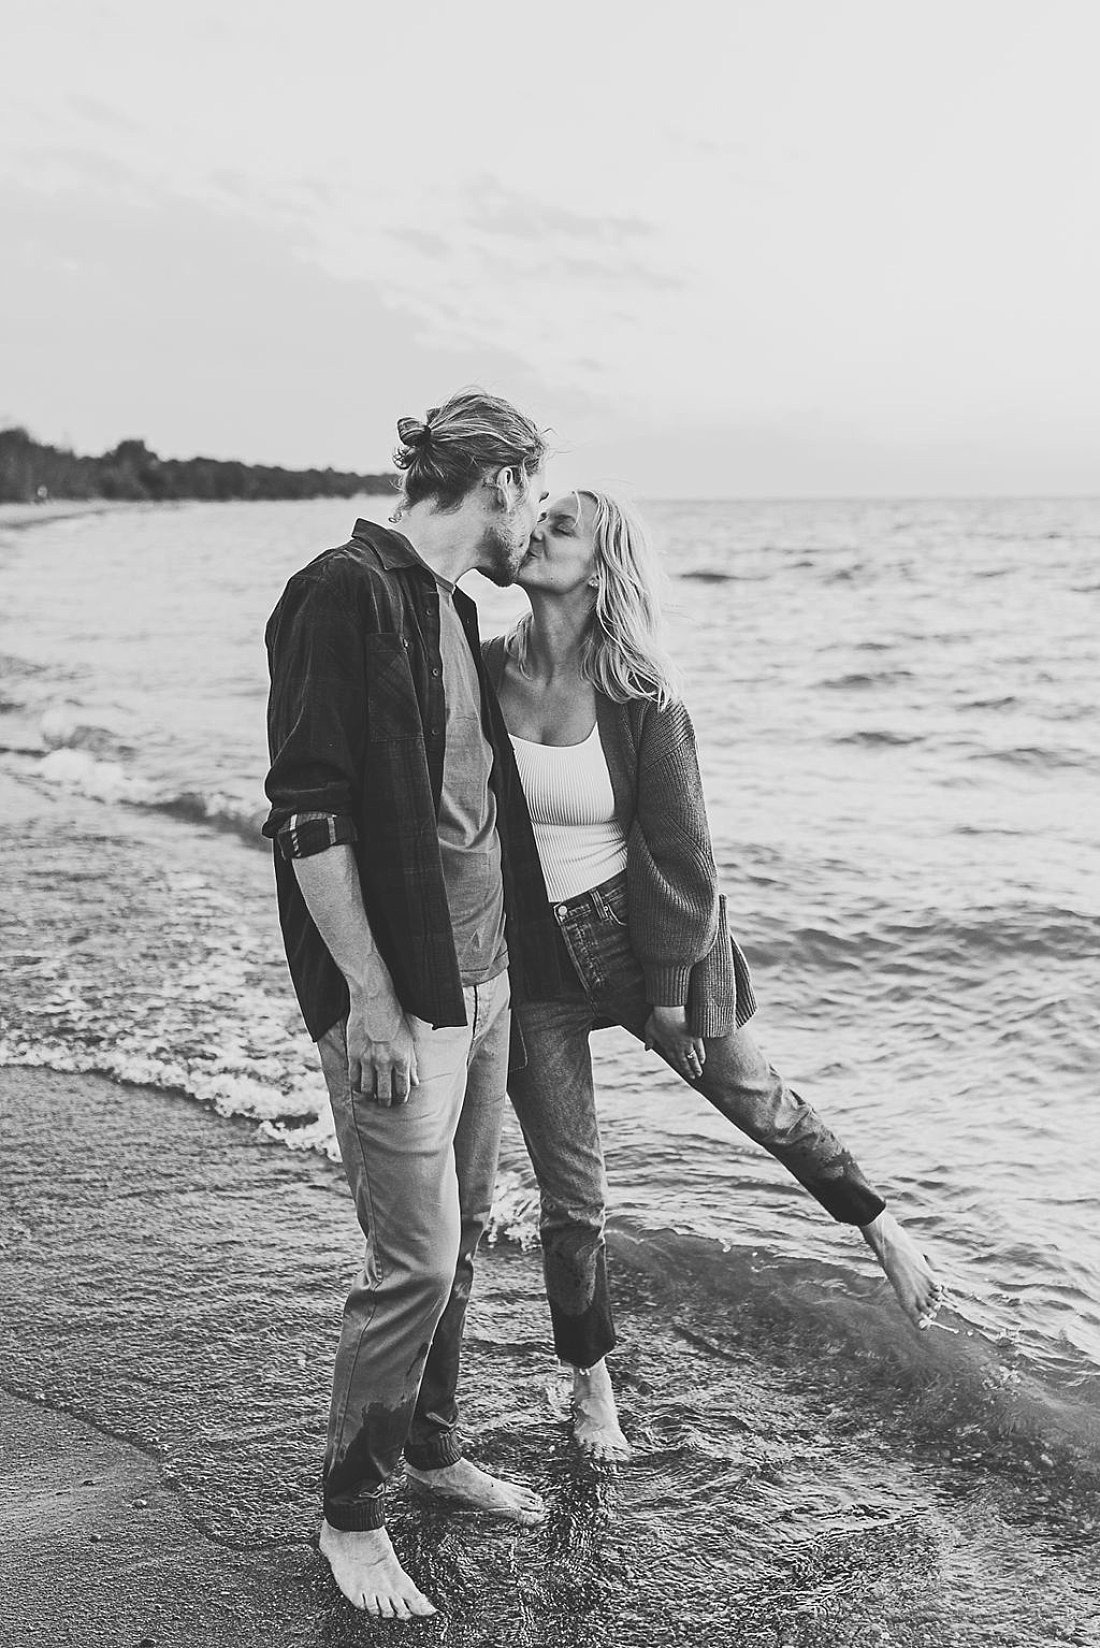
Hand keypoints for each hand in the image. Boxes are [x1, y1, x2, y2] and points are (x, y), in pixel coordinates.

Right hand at [346, 989, 418, 1106]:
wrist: (374, 1000)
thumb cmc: (395, 1018)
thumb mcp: (409, 1040)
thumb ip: (412, 1063)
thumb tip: (416, 1083)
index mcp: (402, 1058)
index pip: (402, 1089)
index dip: (401, 1099)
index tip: (399, 1101)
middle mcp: (385, 1061)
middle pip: (384, 1094)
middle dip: (386, 1102)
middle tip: (385, 1103)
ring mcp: (368, 1059)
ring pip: (368, 1090)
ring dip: (371, 1096)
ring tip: (373, 1096)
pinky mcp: (354, 1054)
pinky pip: (354, 1078)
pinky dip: (357, 1086)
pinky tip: (360, 1087)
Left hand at [643, 1005, 705, 1082]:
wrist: (668, 1009)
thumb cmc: (657, 1018)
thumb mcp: (649, 1029)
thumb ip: (649, 1040)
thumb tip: (646, 1049)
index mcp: (667, 1046)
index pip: (673, 1059)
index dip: (678, 1066)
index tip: (682, 1071)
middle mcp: (677, 1047)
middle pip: (684, 1061)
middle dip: (688, 1070)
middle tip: (693, 1077)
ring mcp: (687, 1042)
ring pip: (692, 1058)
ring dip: (695, 1066)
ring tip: (699, 1073)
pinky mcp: (694, 1036)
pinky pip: (699, 1048)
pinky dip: (701, 1055)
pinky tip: (703, 1060)